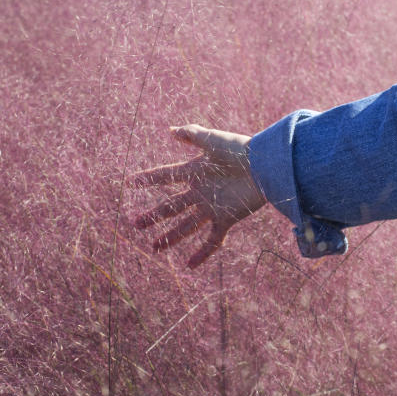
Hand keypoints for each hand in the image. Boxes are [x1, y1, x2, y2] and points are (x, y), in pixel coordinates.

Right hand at [132, 124, 266, 267]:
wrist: (265, 166)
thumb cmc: (240, 150)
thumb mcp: (213, 140)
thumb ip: (192, 134)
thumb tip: (170, 130)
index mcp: (195, 171)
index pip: (167, 176)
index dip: (150, 178)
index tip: (131, 182)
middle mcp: (201, 192)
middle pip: (172, 206)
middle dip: (153, 216)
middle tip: (135, 224)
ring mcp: (212, 207)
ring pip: (186, 226)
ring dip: (171, 236)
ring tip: (154, 248)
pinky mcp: (226, 219)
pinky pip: (212, 240)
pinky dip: (202, 254)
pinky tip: (189, 265)